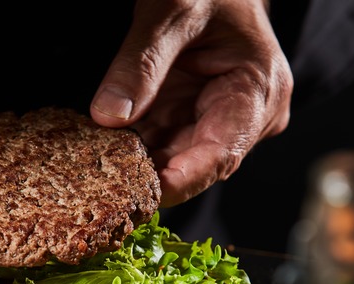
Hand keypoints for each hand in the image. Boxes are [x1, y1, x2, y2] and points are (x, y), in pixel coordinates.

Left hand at [90, 0, 292, 206]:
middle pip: (194, 164)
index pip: (222, 152)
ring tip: (95, 171)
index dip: (183, 180)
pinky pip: (159, 144)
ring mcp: (216, 121)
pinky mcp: (189, 119)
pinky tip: (100, 151)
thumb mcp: (173, 12)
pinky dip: (131, 149)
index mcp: (258, 92)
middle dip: (149, 177)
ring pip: (172, 160)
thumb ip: (142, 63)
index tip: (146, 196)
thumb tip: (109, 116)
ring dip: (134, 166)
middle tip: (103, 188)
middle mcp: (244, 117)